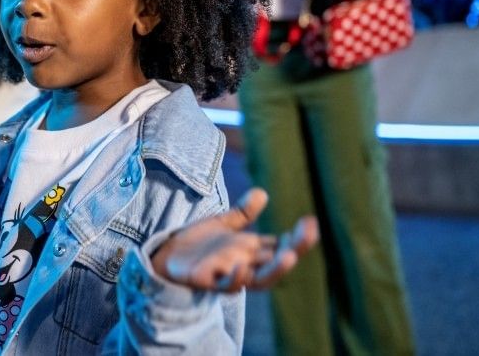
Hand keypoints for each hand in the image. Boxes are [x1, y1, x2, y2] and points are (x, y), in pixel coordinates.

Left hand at [151, 188, 317, 292]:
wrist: (167, 256)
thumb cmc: (199, 244)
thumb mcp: (223, 224)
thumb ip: (243, 213)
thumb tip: (262, 192)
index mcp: (251, 251)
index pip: (282, 246)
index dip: (298, 237)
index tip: (310, 222)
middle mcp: (246, 264)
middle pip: (277, 263)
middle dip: (295, 250)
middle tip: (310, 234)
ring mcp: (229, 274)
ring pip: (259, 280)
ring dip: (276, 270)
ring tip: (289, 256)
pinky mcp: (209, 281)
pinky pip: (226, 285)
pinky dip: (235, 278)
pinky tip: (241, 266)